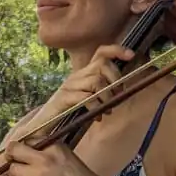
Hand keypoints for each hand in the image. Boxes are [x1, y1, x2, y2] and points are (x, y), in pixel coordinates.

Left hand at [1, 140, 113, 175]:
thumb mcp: (69, 158)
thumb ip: (51, 153)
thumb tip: (33, 153)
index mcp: (55, 147)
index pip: (30, 139)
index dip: (24, 147)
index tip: (22, 151)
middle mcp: (44, 158)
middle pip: (15, 150)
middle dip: (12, 155)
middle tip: (13, 160)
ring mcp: (37, 175)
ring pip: (12, 169)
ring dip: (13, 173)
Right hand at [5, 45, 132, 145]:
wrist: (44, 125)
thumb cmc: (69, 113)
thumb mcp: (89, 98)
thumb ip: (102, 90)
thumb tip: (123, 89)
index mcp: (83, 73)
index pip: (100, 52)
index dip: (116, 50)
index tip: (131, 55)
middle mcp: (76, 75)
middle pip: (102, 64)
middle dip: (116, 80)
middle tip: (118, 96)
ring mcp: (69, 86)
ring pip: (97, 81)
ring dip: (107, 97)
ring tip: (107, 110)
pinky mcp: (64, 99)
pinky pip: (86, 97)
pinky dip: (96, 107)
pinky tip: (97, 117)